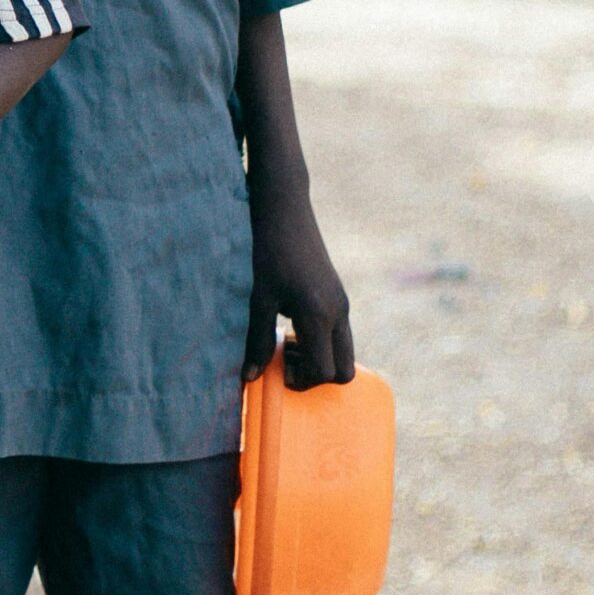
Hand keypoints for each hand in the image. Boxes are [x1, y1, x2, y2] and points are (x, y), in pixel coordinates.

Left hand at [246, 185, 354, 387]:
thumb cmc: (269, 252)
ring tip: (287, 343)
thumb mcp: (258, 297)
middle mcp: (339, 314)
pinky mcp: (340, 298)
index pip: (323, 372)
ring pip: (344, 354)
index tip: (278, 369)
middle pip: (344, 372)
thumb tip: (248, 378)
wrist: (287, 213)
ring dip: (319, 359)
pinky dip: (321, 343)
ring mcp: (344, 306)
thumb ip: (257, 339)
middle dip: (317, 377)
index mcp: (319, 316)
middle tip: (286, 360)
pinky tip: (293, 326)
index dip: (301, 381)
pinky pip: (339, 336)